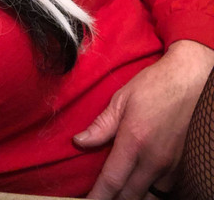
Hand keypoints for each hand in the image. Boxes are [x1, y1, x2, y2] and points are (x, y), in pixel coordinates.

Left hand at [73, 40, 213, 199]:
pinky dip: (150, 191)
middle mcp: (155, 159)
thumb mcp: (121, 100)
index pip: (112, 181)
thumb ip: (100, 126)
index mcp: (134, 141)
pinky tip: (140, 183)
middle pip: (130, 197)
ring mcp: (172, 166)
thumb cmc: (154, 86)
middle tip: (99, 197)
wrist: (190, 80)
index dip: (97, 198)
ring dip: (132, 196)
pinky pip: (164, 189)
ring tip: (119, 191)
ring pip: (149, 197)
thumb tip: (79, 142)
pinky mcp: (183, 166)